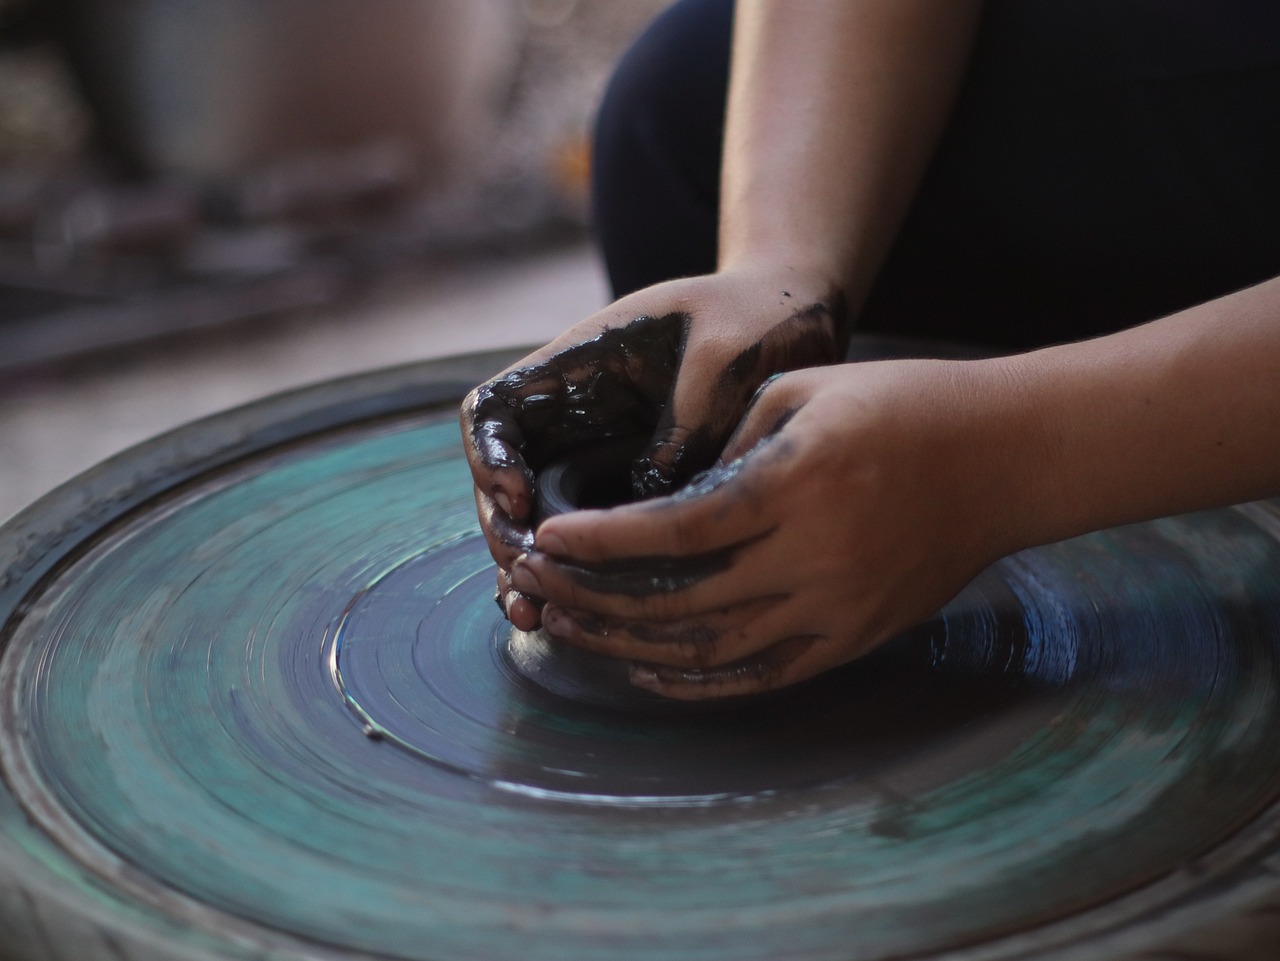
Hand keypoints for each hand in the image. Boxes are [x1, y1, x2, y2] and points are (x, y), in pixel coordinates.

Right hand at [460, 267, 847, 629]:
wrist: (798, 321)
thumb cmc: (758, 320)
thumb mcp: (723, 359)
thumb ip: (683, 426)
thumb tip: (651, 507)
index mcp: (577, 367)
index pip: (494, 412)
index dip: (489, 458)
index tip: (518, 500)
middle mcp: (574, 417)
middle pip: (503, 479)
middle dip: (505, 533)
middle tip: (528, 581)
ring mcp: (600, 456)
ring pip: (540, 519)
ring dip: (532, 568)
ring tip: (534, 617)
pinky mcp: (634, 492)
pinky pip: (593, 538)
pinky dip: (579, 576)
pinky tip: (582, 615)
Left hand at [506, 358, 1035, 697]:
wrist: (1003, 458)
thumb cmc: (900, 405)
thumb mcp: (801, 393)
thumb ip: (725, 448)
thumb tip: (657, 502)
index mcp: (796, 485)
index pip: (675, 530)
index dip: (601, 542)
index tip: (547, 540)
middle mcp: (814, 559)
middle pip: (678, 601)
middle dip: (594, 598)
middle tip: (536, 585)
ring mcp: (837, 610)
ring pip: (709, 651)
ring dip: (627, 646)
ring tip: (568, 627)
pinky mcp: (854, 638)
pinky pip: (762, 678)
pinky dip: (697, 683)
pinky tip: (646, 671)